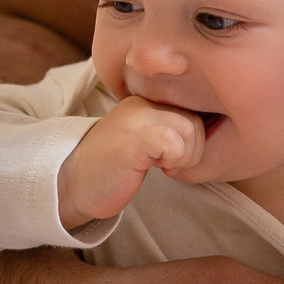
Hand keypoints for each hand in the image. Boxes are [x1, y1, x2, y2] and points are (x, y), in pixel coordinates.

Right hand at [56, 96, 207, 230]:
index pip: (193, 107)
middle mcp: (141, 102)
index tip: (174, 155)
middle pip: (197, 118)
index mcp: (145, 100)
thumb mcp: (143, 139)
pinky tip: (154, 168)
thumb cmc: (111, 168)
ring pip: (191, 129)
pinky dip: (174, 160)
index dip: (194, 137)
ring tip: (161, 165)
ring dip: (184, 156)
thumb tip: (212, 131)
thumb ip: (169, 129)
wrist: (71, 184)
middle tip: (168, 163)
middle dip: (193, 149)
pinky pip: (174, 142)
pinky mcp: (134, 139)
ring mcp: (136, 119)